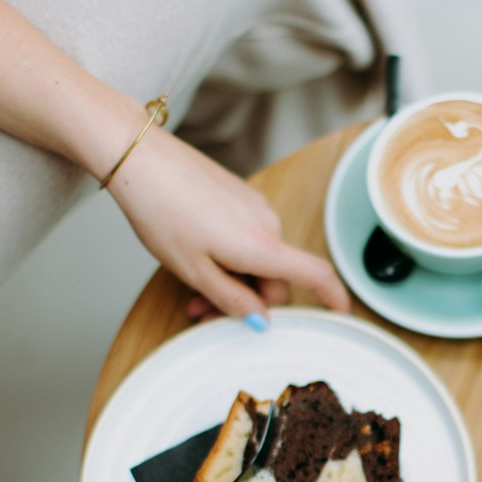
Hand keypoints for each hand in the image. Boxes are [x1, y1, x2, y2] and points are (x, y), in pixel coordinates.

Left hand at [107, 127, 348, 322]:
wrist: (142, 160)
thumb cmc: (163, 212)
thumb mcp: (194, 272)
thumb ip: (232, 300)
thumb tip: (260, 320)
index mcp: (263, 247)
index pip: (316, 274)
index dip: (334, 298)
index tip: (339, 314)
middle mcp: (268, 224)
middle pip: (275, 277)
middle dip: (247, 301)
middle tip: (204, 312)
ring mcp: (255, 207)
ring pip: (257, 259)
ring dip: (232, 280)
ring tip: (192, 291)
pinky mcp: (240, 196)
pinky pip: (246, 237)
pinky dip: (229, 255)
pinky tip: (197, 257)